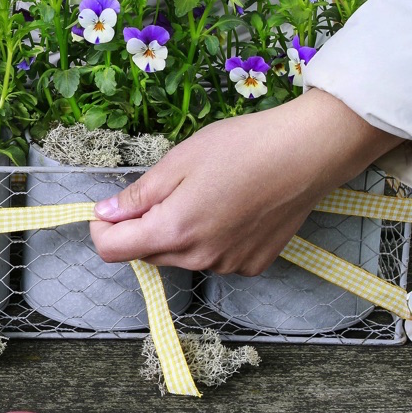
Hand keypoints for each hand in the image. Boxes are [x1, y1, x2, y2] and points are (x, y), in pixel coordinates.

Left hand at [89, 89, 403, 274]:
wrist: (309, 152)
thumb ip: (138, 195)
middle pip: (146, 253)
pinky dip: (210, 239)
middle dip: (142, 227)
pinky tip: (230, 209)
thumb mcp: (178, 162)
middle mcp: (198, 258)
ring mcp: (227, 265)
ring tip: (204, 194)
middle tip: (165, 190)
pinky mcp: (252, 264)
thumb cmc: (243, 148)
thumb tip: (106, 214)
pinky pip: (214, 257)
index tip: (110, 208)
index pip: (111, 250)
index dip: (102, 228)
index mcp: (173, 231)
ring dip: (177, 233)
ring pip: (180, 256)